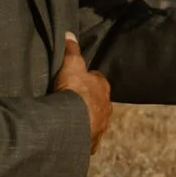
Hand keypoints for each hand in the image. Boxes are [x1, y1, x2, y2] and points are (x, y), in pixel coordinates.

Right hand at [54, 31, 112, 147]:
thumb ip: (71, 50)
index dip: (87, 79)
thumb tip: (69, 34)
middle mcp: (106, 108)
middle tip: (71, 101)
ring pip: (94, 120)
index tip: (76, 81)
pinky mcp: (92, 142)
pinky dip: (81, 136)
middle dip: (87, 102)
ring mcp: (101, 126)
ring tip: (69, 119)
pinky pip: (87, 138)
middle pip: (97, 102)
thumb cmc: (75, 91)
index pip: (97, 80)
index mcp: (103, 88)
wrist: (72, 123)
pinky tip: (71, 135)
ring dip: (84, 119)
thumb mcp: (71, 65)